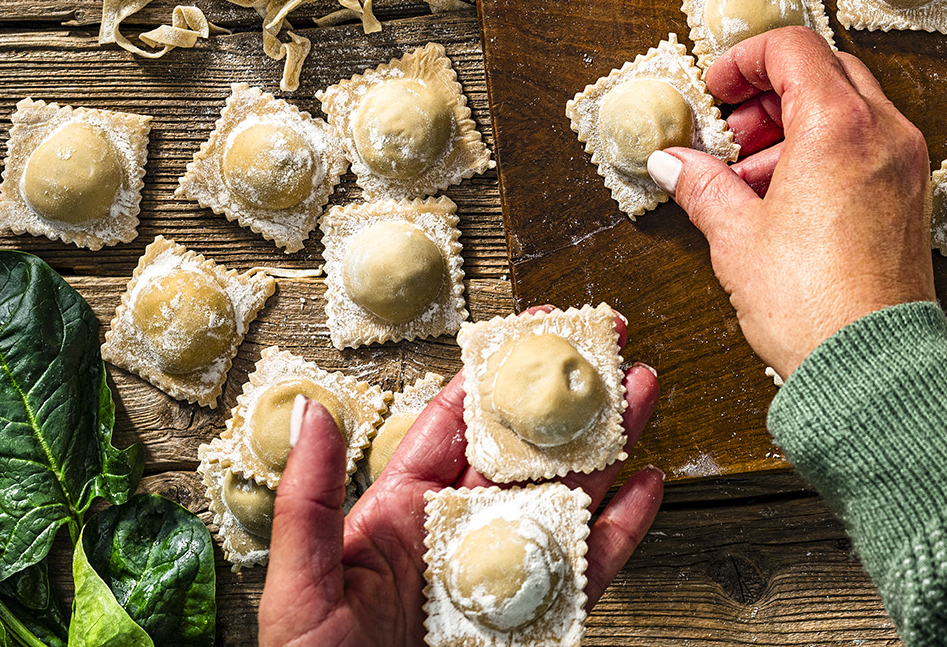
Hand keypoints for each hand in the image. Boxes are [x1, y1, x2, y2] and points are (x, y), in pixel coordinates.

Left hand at [258, 320, 662, 646]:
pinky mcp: (539, 620)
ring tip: (643, 391)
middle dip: (570, 396)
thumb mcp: (298, 586)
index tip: (527, 329)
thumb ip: (309, 500)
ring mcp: (505, 574)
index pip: (455, 428)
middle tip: (609, 345)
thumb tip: (312, 413)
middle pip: (526, 451)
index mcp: (402, 514)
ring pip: (569, 495)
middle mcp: (459, 534)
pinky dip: (625, 527)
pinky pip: (589, 567)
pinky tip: (648, 485)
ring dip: (610, 442)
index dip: (493, 376)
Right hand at [648, 26, 934, 377]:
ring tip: (750, 177)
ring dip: (797, 124)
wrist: (871, 368)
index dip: (744, 59)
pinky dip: (828, 153)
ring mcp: (906, 165)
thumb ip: (702, 185)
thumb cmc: (813, 306)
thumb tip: (674, 163)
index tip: (718, 88)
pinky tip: (787, 200)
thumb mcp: (736, 237)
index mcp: (839, 125)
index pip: (792, 47)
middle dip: (771, 92)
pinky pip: (869, 147)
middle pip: (826, 71)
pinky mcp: (912, 199)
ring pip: (851, 108)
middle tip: (733, 132)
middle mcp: (884, 134)